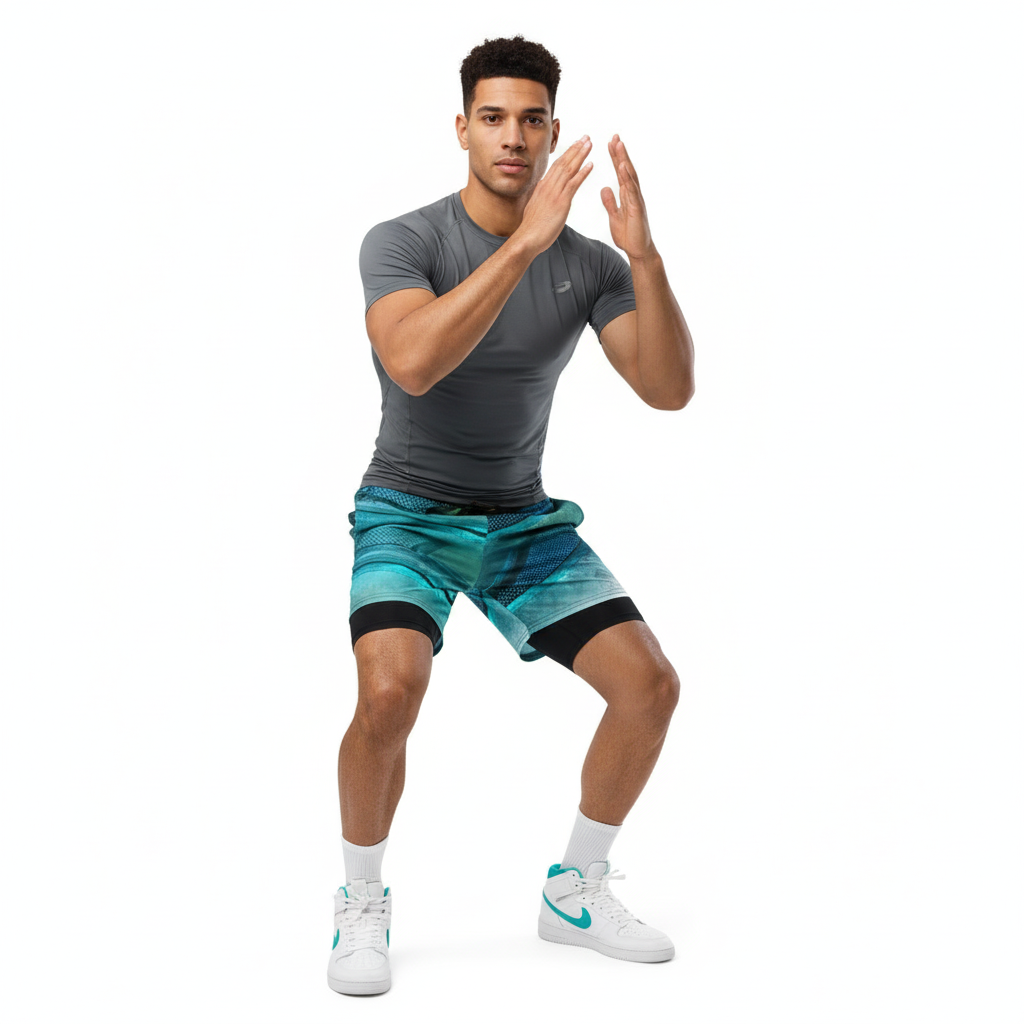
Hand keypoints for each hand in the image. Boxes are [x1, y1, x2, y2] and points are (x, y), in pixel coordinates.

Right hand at [515, 136, 593, 254]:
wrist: (527, 238)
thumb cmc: (531, 228)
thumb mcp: (534, 208)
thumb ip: (541, 199)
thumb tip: (542, 196)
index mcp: (542, 187)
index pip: (556, 166)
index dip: (567, 154)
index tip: (575, 145)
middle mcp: (548, 186)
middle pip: (563, 162)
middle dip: (575, 148)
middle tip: (586, 137)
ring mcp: (554, 193)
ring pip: (569, 169)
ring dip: (580, 155)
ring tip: (589, 144)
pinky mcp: (561, 202)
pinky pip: (573, 184)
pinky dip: (582, 173)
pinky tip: (590, 164)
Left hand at [600, 135, 655, 259]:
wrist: (638, 251)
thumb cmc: (629, 235)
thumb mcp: (614, 216)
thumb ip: (610, 202)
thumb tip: (605, 189)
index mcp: (627, 195)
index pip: (620, 172)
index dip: (615, 157)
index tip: (609, 143)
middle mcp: (633, 194)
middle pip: (626, 169)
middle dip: (620, 153)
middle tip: (615, 136)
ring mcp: (636, 200)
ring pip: (630, 176)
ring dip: (624, 160)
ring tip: (619, 144)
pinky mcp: (637, 209)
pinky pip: (631, 191)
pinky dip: (627, 178)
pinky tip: (622, 168)